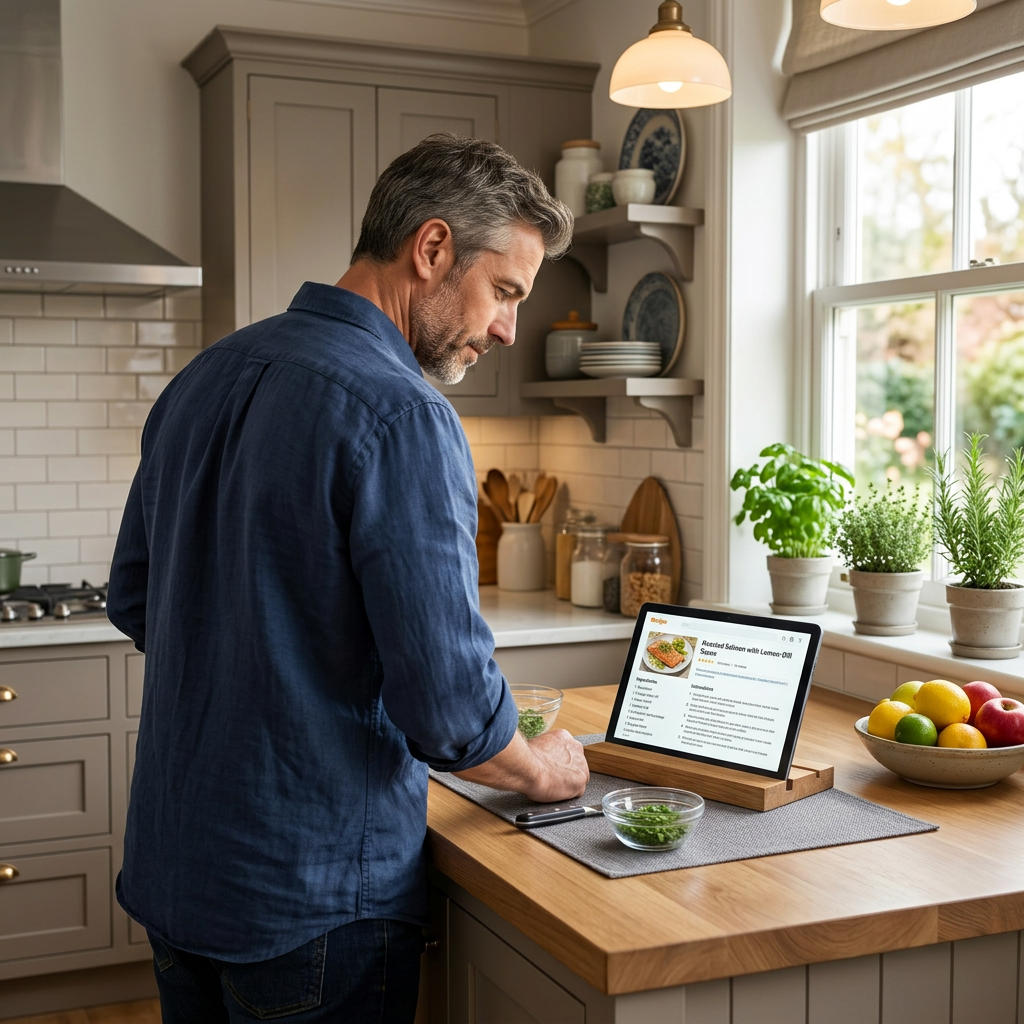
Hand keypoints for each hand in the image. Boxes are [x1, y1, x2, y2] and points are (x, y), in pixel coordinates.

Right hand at [453, 727, 588, 800]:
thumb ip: (539, 747)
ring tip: (552, 786)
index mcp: (564, 737)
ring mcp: (580, 765)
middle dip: (565, 770)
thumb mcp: (531, 744)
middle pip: (574, 763)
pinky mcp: (579, 781)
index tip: (549, 766)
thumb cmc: (523, 758)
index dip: (557, 761)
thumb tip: (526, 748)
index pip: (567, 751)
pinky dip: (567, 794)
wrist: (527, 768)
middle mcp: (576, 748)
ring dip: (566, 782)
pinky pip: (576, 790)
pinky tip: (556, 793)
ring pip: (576, 776)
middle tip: (551, 777)